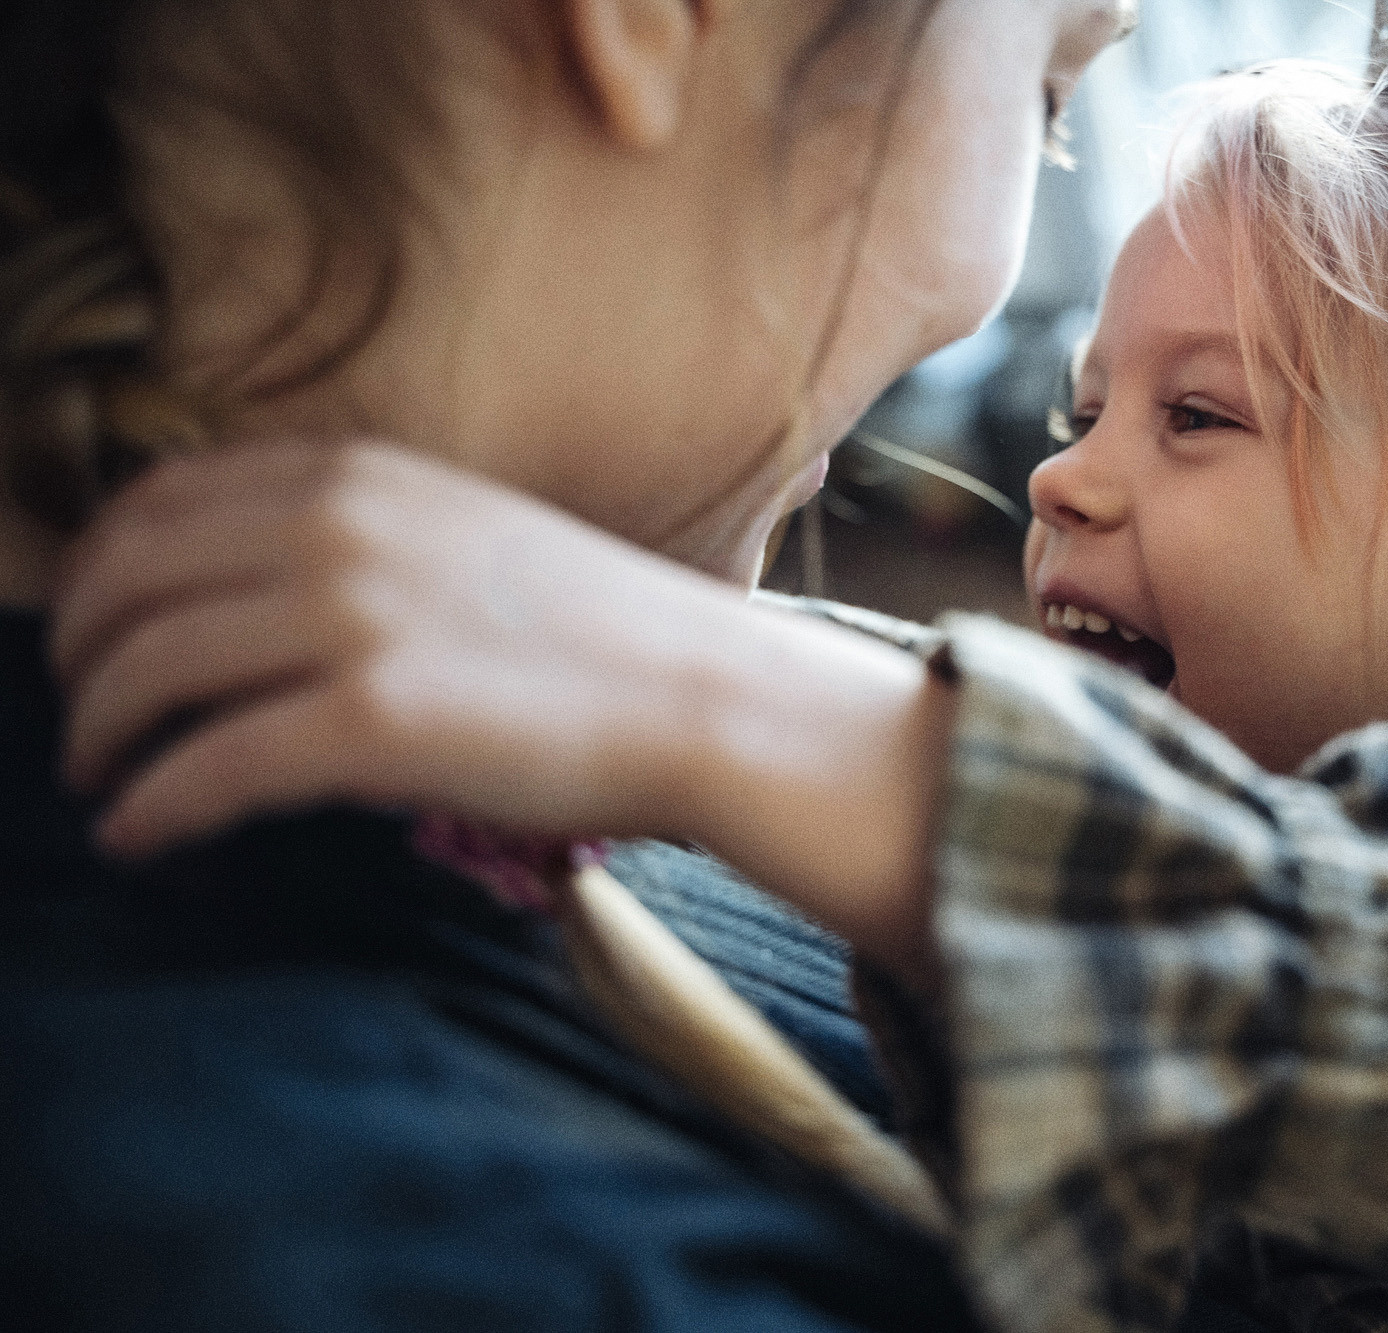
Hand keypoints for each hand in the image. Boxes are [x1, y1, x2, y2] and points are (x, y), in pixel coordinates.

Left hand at [53, 442, 947, 962]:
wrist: (706, 698)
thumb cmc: (598, 635)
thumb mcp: (466, 537)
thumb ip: (357, 538)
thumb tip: (247, 596)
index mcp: (358, 472)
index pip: (157, 500)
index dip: (96, 572)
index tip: (94, 632)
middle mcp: (336, 526)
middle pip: (124, 581)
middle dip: (77, 657)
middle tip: (82, 717)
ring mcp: (349, 619)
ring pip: (142, 672)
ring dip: (95, 737)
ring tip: (102, 781)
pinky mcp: (368, 722)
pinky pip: (202, 766)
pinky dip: (149, 807)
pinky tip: (138, 835)